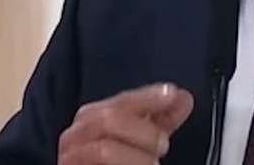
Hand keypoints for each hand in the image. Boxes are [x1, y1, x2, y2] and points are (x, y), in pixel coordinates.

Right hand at [58, 82, 193, 163]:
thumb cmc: (119, 160)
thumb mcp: (142, 139)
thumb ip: (162, 119)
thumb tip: (182, 98)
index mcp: (92, 119)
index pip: (121, 101)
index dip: (148, 96)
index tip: (171, 94)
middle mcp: (75, 136)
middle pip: (108, 119)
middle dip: (144, 132)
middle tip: (163, 145)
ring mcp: (71, 157)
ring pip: (103, 149)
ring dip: (135, 158)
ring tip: (152, 164)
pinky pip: (98, 164)